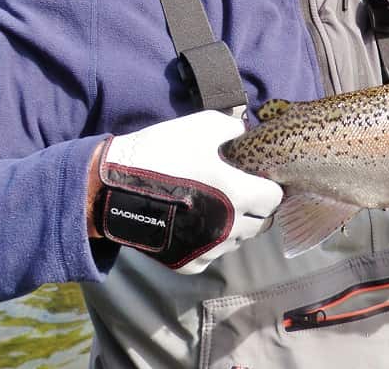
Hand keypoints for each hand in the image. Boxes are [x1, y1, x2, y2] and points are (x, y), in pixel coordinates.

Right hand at [88, 109, 281, 273]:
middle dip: (255, 209)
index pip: (276, 199)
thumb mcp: (206, 125)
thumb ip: (237, 131)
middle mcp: (230, 227)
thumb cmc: (163, 149)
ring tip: (213, 206)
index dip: (269, 187)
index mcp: (240, 194)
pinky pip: (212, 255)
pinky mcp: (188, 263)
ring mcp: (209, 249)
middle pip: (262, 224)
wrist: (113, 185)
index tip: (257, 180)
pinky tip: (193, 222)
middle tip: (238, 194)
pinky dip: (209, 243)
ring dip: (234, 227)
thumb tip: (251, 135)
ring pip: (238, 241)